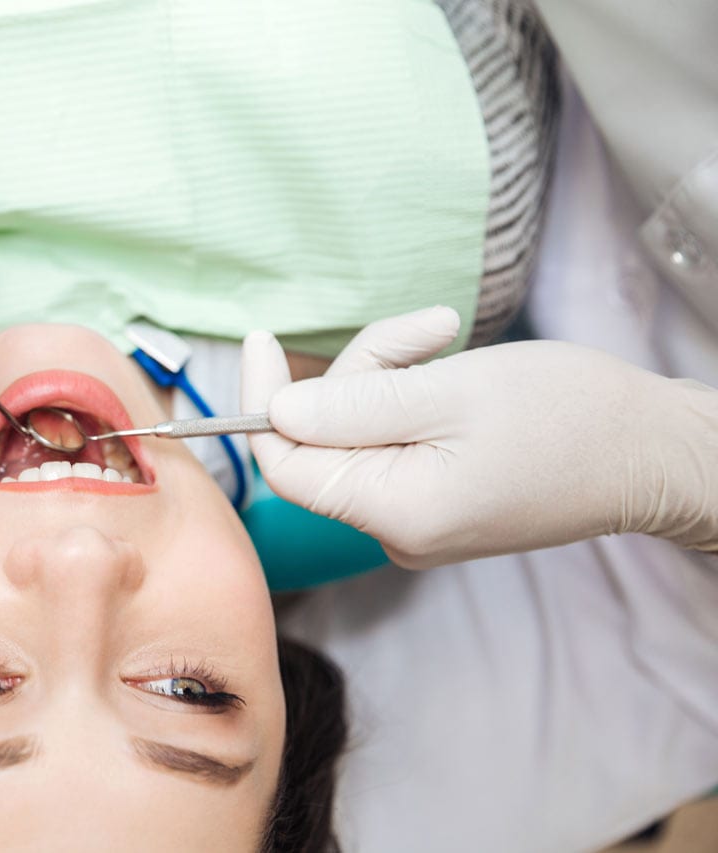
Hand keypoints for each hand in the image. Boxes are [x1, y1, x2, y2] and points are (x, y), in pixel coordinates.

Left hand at [242, 308, 717, 567]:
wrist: (651, 451)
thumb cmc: (568, 415)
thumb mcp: (451, 391)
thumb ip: (354, 406)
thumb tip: (275, 412)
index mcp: (395, 513)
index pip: (285, 466)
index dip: (262, 402)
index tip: (261, 340)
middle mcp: (397, 530)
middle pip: (324, 441)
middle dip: (359, 371)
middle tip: (424, 329)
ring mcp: (416, 520)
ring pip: (358, 434)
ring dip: (389, 374)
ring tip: (447, 336)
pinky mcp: (436, 502)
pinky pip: (391, 445)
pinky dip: (407, 399)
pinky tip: (450, 370)